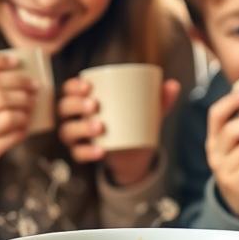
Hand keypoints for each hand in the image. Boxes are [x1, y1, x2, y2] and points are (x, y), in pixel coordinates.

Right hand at [58, 77, 180, 186]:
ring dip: (81, 127)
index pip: (69, 88)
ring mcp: (77, 136)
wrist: (134, 151)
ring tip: (100, 126)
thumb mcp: (148, 109)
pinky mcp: (83, 153)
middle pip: (64, 108)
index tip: (88, 86)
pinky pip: (78, 154)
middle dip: (75, 104)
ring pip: (67, 131)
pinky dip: (87, 152)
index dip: (73, 86)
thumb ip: (160, 98)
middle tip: (94, 105)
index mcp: (84, 98)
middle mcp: (75, 116)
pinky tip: (100, 151)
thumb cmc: (135, 120)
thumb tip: (173, 85)